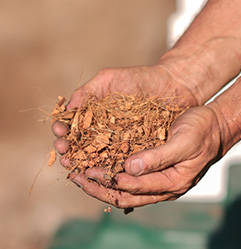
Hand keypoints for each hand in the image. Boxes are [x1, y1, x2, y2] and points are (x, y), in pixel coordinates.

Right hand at [51, 62, 200, 154]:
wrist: (173, 85)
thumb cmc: (140, 78)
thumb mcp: (110, 79)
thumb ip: (88, 90)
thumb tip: (67, 107)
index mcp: (92, 115)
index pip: (71, 126)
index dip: (62, 130)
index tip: (60, 131)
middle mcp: (102, 133)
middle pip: (79, 145)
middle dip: (68, 149)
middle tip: (64, 151)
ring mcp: (118, 144)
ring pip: (97, 158)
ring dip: (85, 163)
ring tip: (76, 164)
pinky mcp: (136, 152)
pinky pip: (121, 162)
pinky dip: (110, 168)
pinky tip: (103, 170)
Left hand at [67, 104, 222, 208]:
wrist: (218, 125)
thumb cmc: (203, 130)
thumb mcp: (184, 141)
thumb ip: (159, 156)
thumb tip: (129, 168)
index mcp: (172, 183)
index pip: (134, 186)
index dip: (109, 179)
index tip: (88, 169)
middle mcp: (164, 188)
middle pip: (124, 194)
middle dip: (98, 187)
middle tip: (75, 176)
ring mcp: (159, 182)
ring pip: (124, 189)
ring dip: (101, 184)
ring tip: (78, 174)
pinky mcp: (156, 173)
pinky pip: (129, 179)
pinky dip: (111, 174)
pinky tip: (96, 167)